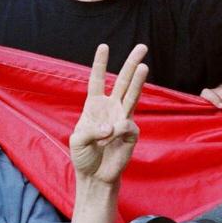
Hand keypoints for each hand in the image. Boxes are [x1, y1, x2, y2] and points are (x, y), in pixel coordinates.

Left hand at [70, 43, 147, 184]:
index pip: (97, 80)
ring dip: (138, 81)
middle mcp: (111, 108)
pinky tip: (111, 140)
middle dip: (131, 64)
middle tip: (142, 47)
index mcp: (94, 105)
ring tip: (144, 66)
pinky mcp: (131, 133)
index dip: (100, 64)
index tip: (104, 46)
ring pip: (132, 95)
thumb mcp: (77, 140)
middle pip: (122, 81)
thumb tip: (113, 126)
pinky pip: (126, 126)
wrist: (94, 176)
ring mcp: (123, 118)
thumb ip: (91, 130)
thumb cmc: (84, 156)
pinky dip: (116, 132)